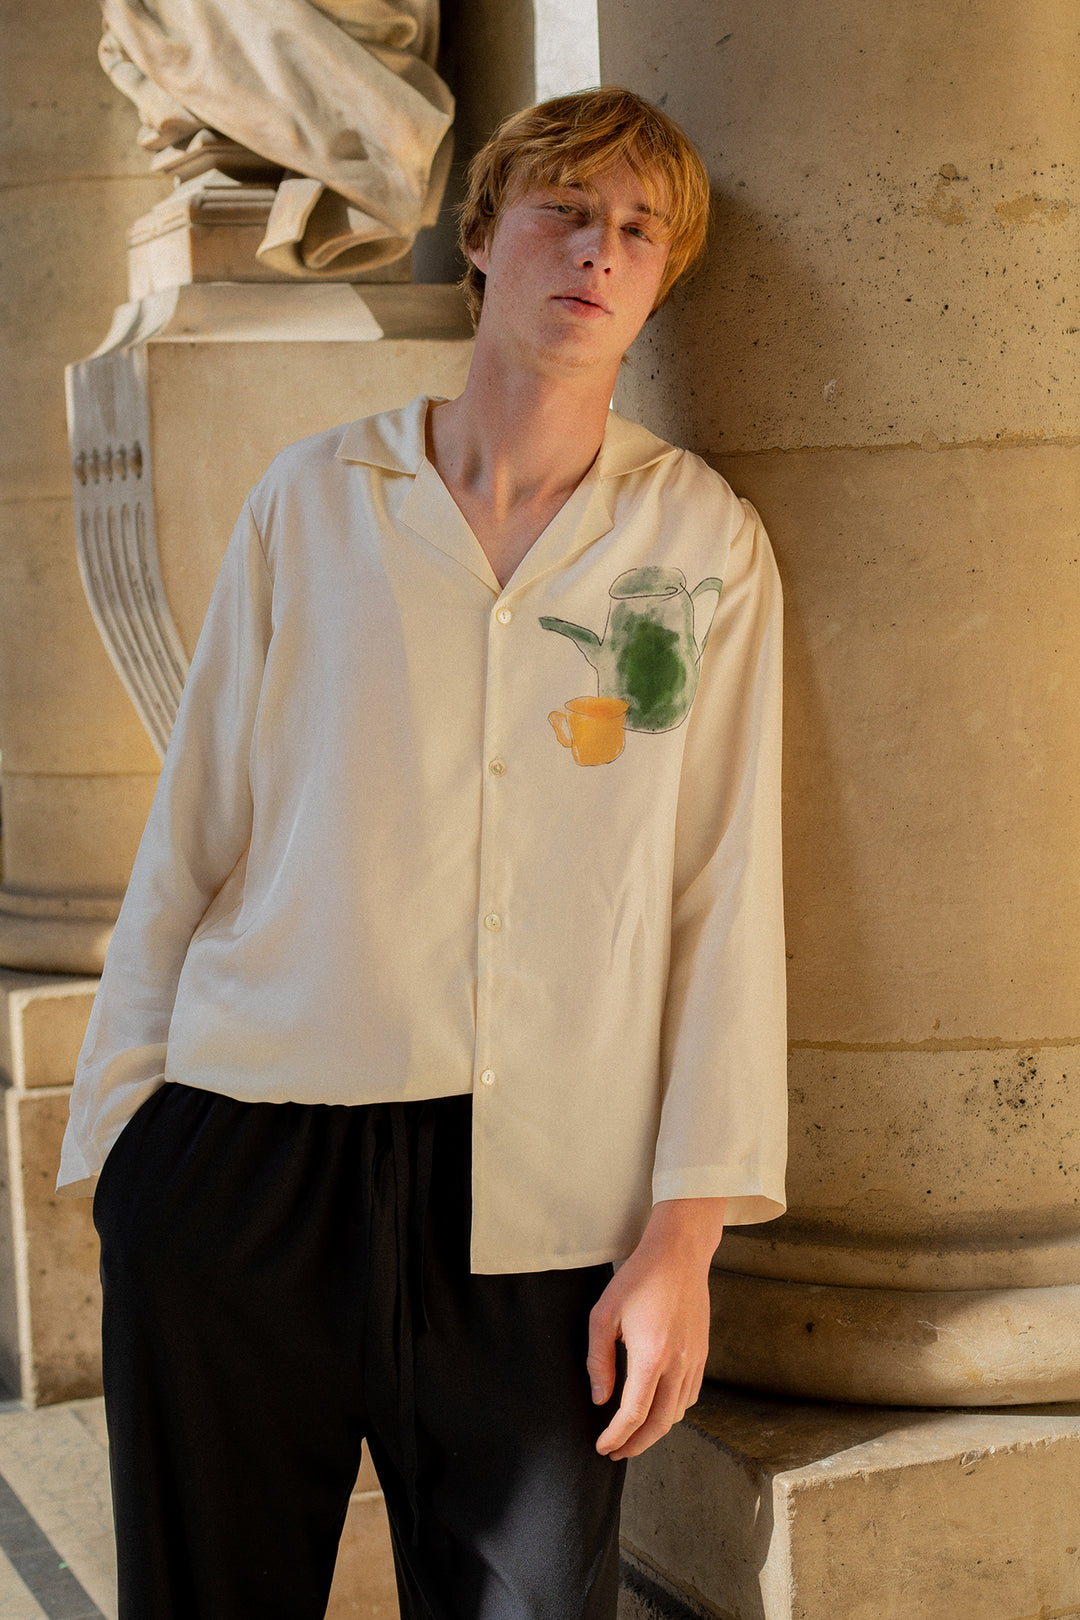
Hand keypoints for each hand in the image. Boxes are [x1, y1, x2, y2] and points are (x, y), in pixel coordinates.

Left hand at [587, 1197, 725, 1460]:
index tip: (603, 1447)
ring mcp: (694, 1361)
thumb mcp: (604, 1315)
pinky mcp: (703, 1354)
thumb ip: (599, 1360)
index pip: (634, 1413)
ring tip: (633, 1434)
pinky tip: (657, 1408)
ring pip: (677, 1413)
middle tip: (617, 1452)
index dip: (617, 1436)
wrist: (680, 1254)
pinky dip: (672, 1411)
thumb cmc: (639, 1279)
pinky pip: (690, 1396)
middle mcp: (678, 1364)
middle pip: (660, 1424)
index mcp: (651, 1356)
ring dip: (655, 1430)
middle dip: (637, 1445)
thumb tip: (600, 1398)